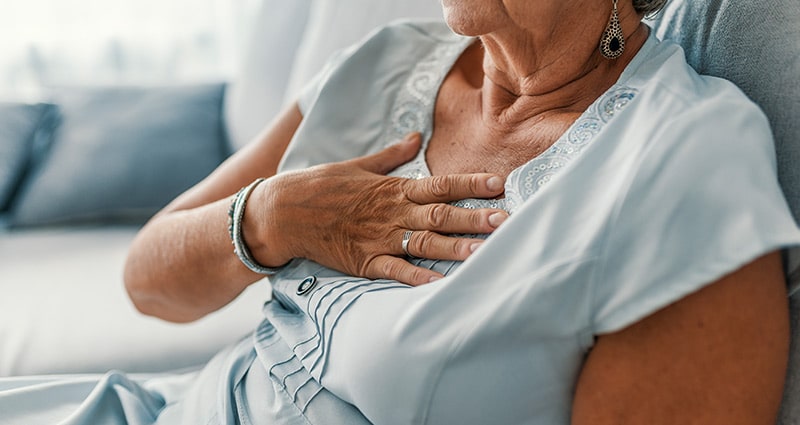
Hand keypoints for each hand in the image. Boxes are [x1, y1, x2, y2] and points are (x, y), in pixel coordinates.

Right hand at [245, 133, 507, 285]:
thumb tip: (415, 137)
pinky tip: (440, 285)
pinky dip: (417, 279)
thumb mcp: (358, 165)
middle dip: (475, 218)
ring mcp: (379, 239)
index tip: (499, 184)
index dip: (471, 184)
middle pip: (441, 216)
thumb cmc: (321, 185)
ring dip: (455, 249)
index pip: (440, 184)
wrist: (283, 211)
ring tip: (484, 252)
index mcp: (393, 188)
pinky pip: (395, 271)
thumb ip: (391, 155)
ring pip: (424, 244)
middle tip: (507, 221)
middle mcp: (391, 213)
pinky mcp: (364, 261)